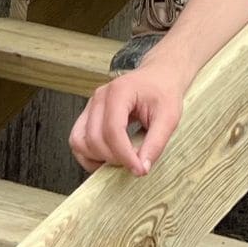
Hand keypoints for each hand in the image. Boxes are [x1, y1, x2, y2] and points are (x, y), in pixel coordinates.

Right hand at [70, 64, 185, 174]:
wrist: (158, 77)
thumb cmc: (163, 92)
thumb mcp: (169, 117)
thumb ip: (155, 143)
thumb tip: (142, 167)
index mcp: (119, 92)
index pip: (113, 130)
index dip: (124, 155)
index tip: (139, 169)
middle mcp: (99, 98)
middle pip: (94, 138)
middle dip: (113, 158)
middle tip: (134, 163)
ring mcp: (91, 106)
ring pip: (79, 141)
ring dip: (98, 158)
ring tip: (121, 159)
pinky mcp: (88, 115)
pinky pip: (78, 141)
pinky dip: (90, 155)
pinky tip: (109, 157)